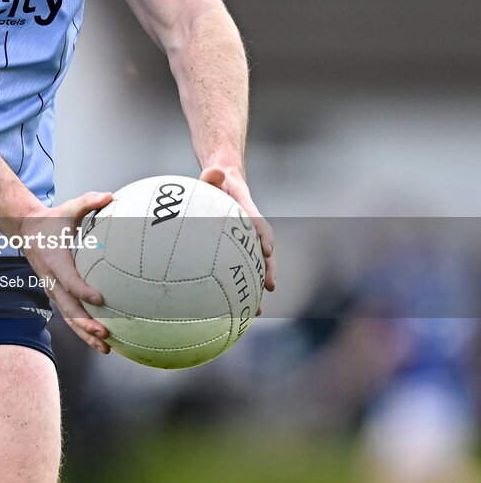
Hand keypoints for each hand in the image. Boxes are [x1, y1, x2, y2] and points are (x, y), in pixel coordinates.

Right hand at [18, 191, 113, 353]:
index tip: (100, 299)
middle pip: (68, 308)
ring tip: (105, 348)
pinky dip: (81, 329)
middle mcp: (51, 279)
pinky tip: (99, 341)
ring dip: (84, 334)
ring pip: (68, 317)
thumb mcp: (69, 207)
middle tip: (105, 334)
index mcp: (55, 260)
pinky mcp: (55, 293)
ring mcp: (52, 289)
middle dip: (85, 324)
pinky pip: (68, 314)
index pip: (69, 280)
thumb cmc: (52, 219)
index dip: (83, 291)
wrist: (26, 229)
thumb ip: (89, 201)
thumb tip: (111, 196)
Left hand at [200, 166, 275, 309]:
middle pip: (264, 250)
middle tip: (270, 287)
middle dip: (268, 268)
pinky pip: (239, 267)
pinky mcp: (235, 248)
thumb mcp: (213, 175)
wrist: (223, 179)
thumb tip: (214, 171)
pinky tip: (230, 308)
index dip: (263, 234)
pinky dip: (238, 285)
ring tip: (255, 310)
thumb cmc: (216, 180)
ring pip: (254, 264)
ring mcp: (244, 238)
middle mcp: (250, 226)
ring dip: (256, 284)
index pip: (257, 221)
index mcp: (245, 207)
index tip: (267, 249)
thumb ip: (212, 174)